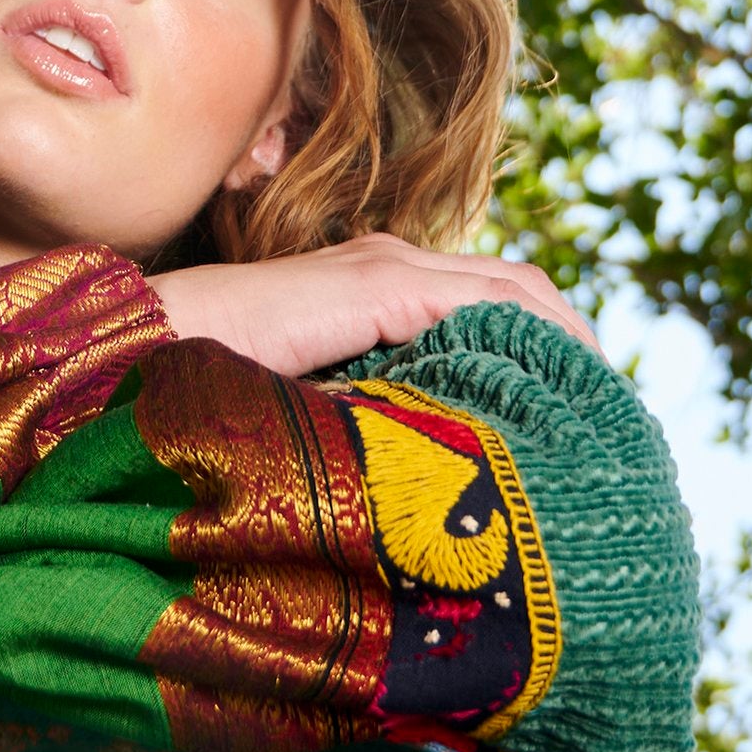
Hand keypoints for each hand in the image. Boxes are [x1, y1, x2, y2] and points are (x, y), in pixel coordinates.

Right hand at [148, 235, 602, 380]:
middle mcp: (386, 260)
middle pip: (517, 287)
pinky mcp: (377, 283)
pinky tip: (564, 391)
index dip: (541, 346)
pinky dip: (539, 335)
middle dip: (572, 343)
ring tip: (606, 412)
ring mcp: (383, 264)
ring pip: (515, 289)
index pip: (485, 299)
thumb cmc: (204, 392)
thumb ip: (361, 419)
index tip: (578, 412)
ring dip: (569, 342)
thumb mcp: (305, 406)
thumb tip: (418, 490)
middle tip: (613, 417)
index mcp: (370, 285)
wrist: (138, 351)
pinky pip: (489, 301)